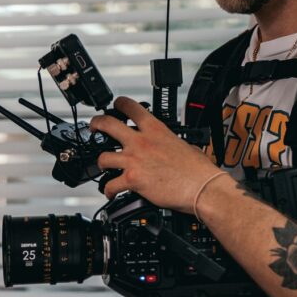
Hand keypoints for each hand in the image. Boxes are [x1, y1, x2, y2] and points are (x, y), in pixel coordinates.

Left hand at [90, 96, 221, 212]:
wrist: (202, 188)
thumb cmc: (198, 170)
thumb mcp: (184, 144)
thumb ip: (168, 141)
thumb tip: (167, 145)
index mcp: (156, 130)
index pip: (131, 107)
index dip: (119, 104)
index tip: (116, 105)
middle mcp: (142, 142)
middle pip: (108, 124)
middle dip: (96, 124)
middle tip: (94, 128)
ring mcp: (135, 160)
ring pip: (103, 157)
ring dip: (101, 164)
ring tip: (104, 168)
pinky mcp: (133, 180)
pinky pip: (111, 185)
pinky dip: (109, 190)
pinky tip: (111, 192)